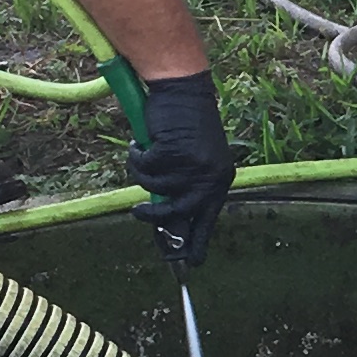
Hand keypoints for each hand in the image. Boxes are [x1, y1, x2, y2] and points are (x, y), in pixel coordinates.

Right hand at [129, 71, 235, 272]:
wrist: (183, 90)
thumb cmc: (186, 125)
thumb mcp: (193, 160)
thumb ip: (185, 188)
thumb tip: (168, 221)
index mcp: (220, 181)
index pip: (207, 221)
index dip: (196, 244)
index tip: (190, 265)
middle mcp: (210, 177)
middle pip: (178, 213)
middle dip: (153, 217)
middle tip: (136, 212)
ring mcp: (192, 166)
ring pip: (154, 188)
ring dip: (142, 172)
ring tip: (143, 153)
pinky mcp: (173, 153)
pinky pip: (144, 169)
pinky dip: (137, 156)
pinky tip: (143, 140)